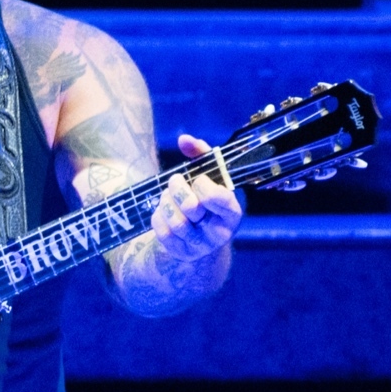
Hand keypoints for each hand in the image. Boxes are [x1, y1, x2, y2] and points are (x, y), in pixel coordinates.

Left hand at [150, 136, 242, 263]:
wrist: (200, 235)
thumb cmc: (206, 200)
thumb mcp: (210, 177)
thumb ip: (201, 155)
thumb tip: (184, 139)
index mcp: (232, 213)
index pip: (217, 197)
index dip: (201, 184)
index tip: (197, 179)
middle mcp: (219, 233)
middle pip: (191, 207)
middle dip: (178, 188)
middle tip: (175, 180)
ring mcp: (199, 245)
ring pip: (175, 220)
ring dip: (166, 201)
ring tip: (168, 195)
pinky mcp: (180, 252)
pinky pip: (162, 230)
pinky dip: (158, 215)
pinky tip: (163, 210)